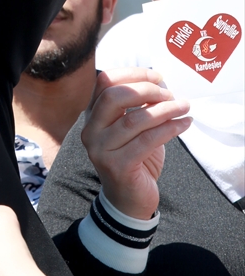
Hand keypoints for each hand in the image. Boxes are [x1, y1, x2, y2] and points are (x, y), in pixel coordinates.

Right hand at [81, 68, 190, 218]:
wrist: (128, 201)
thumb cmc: (134, 159)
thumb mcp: (132, 129)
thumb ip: (137, 107)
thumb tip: (160, 84)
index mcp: (93, 116)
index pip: (105, 82)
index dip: (132, 74)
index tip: (157, 75)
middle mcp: (91, 130)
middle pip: (114, 97)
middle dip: (146, 90)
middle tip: (170, 93)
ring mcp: (101, 150)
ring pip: (134, 119)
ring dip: (164, 110)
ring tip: (184, 107)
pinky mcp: (118, 166)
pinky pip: (147, 141)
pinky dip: (169, 129)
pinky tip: (183, 124)